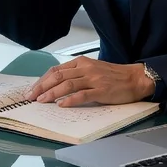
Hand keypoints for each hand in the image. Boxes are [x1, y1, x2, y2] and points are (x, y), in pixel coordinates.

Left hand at [27, 57, 153, 106]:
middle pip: (58, 76)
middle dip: (42, 87)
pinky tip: (61, 105)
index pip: (56, 70)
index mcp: (81, 62)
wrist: (135, 78)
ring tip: (41, 101)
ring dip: (52, 93)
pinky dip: (70, 100)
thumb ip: (76, 74)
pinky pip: (83, 95)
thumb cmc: (113, 76)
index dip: (42, 80)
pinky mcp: (102, 91)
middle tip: (31, 97)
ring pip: (67, 85)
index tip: (32, 89)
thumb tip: (55, 84)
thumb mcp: (92, 69)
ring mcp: (93, 79)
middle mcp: (85, 68)